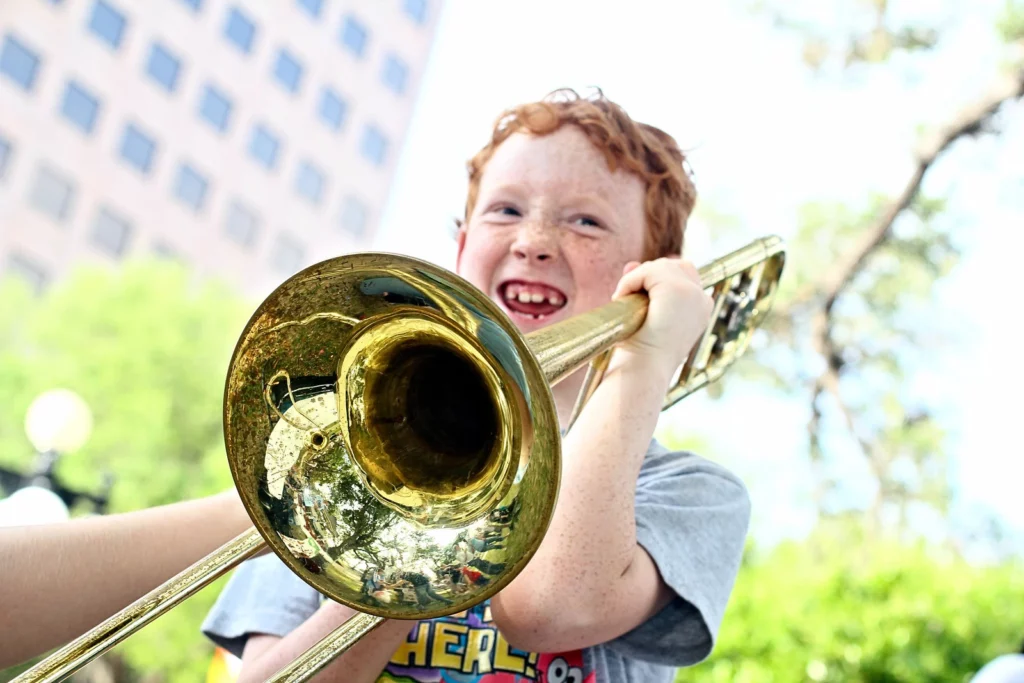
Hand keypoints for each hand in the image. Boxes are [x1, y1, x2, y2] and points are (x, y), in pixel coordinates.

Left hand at [610, 256, 713, 372]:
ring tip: (624, 302)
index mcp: (700, 308)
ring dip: (636, 280)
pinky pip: (647, 271)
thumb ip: (645, 288)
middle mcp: (702, 299)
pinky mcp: (676, 289)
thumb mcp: (647, 315)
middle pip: (673, 265)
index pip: (684, 274)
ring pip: (658, 267)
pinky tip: (622, 298)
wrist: (643, 370)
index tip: (637, 294)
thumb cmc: (642, 352)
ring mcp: (691, 292)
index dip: (658, 278)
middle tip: (627, 297)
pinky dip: (630, 281)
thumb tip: (632, 264)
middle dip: (646, 276)